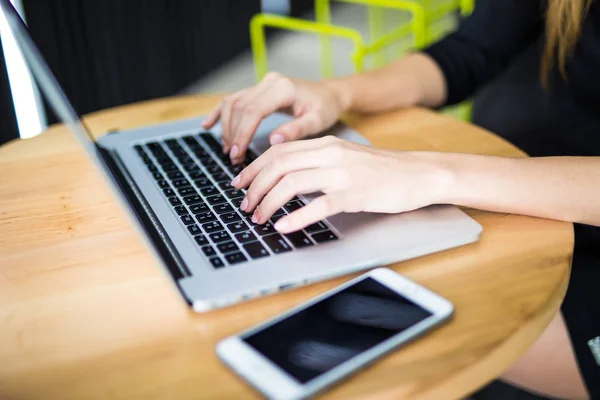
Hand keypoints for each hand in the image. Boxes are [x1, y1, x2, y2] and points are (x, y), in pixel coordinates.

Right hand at [202, 72, 349, 163]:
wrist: (329, 94)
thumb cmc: (325, 108)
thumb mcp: (317, 121)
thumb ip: (295, 130)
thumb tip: (273, 141)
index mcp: (283, 88)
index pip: (254, 110)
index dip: (242, 133)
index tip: (237, 154)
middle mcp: (269, 82)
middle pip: (240, 107)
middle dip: (233, 134)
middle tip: (234, 159)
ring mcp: (262, 84)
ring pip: (233, 103)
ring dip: (226, 127)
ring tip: (229, 151)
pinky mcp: (258, 89)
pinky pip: (234, 99)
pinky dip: (220, 112)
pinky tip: (208, 125)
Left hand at [230, 136, 451, 232]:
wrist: (419, 173)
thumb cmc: (382, 170)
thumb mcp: (345, 158)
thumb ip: (317, 162)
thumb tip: (286, 178)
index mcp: (325, 144)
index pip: (278, 151)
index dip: (253, 168)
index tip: (240, 183)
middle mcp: (330, 154)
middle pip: (279, 165)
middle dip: (254, 187)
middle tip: (244, 205)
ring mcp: (343, 173)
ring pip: (293, 183)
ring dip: (269, 202)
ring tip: (259, 218)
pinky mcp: (356, 194)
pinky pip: (320, 205)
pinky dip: (297, 217)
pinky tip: (284, 227)